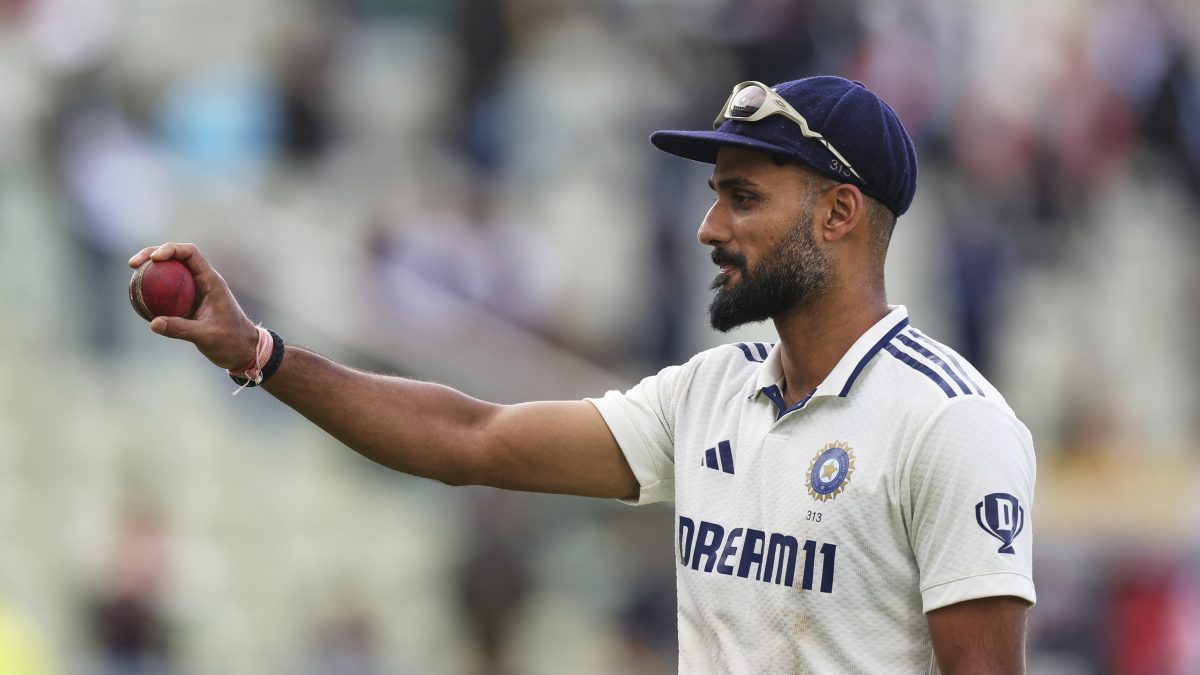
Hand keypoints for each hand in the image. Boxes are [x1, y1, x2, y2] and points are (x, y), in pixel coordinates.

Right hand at [128, 243, 259, 368]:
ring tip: (132, 274)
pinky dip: (155, 290)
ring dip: (152, 270)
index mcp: (211, 281)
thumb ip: (181, 329)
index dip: (170, 249)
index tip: (154, 258)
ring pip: (171, 272)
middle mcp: (203, 280)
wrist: (243, 351)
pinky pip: (169, 291)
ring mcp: (196, 290)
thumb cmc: (231, 341)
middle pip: (176, 257)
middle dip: (153, 254)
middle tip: (133, 264)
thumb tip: (153, 323)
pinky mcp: (190, 302)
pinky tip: (138, 297)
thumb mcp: (206, 336)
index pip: (190, 253)